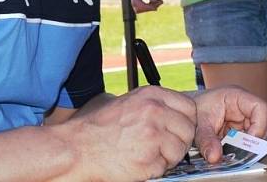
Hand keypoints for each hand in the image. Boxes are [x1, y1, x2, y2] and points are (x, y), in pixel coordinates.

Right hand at [68, 86, 195, 180]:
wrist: (76, 149)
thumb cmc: (96, 128)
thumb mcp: (126, 102)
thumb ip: (151, 103)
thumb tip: (172, 111)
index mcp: (151, 96)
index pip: (189, 107)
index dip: (186, 121)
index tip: (178, 129)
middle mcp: (155, 112)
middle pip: (188, 130)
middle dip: (179, 141)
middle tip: (164, 147)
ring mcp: (153, 136)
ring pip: (180, 151)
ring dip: (168, 157)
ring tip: (149, 155)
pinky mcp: (148, 160)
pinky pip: (164, 168)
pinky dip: (155, 170)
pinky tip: (139, 163)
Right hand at [128, 0, 163, 12]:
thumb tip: (153, 1)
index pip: (136, 4)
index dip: (146, 7)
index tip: (157, 5)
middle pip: (137, 7)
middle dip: (148, 8)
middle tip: (161, 2)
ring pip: (139, 6)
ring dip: (149, 6)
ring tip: (160, 1)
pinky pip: (141, 2)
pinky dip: (149, 4)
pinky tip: (158, 0)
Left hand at [192, 86, 266, 163]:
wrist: (186, 111)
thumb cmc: (195, 107)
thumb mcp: (200, 124)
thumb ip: (207, 141)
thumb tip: (215, 157)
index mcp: (238, 97)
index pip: (261, 108)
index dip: (259, 126)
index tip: (248, 141)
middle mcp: (244, 107)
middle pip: (262, 124)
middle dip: (252, 140)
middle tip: (239, 151)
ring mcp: (243, 119)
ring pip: (255, 135)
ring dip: (245, 146)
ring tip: (229, 150)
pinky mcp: (239, 130)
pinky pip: (246, 142)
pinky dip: (238, 149)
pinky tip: (227, 149)